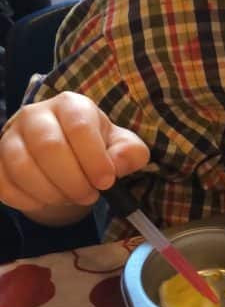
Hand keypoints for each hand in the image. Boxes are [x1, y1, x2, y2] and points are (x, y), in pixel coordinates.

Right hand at [0, 91, 149, 217]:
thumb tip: (118, 163)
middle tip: (88, 196)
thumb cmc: (95, 147)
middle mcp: (36, 114)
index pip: (79, 127)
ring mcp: (11, 136)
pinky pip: (3, 183)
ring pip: (22, 167)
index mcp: (71, 105)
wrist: (64, 155)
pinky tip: (45, 201)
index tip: (106, 182)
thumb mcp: (121, 146)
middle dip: (73, 181)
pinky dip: (27, 200)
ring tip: (69, 199)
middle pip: (48, 147)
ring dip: (51, 193)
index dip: (94, 159)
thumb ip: (129, 153)